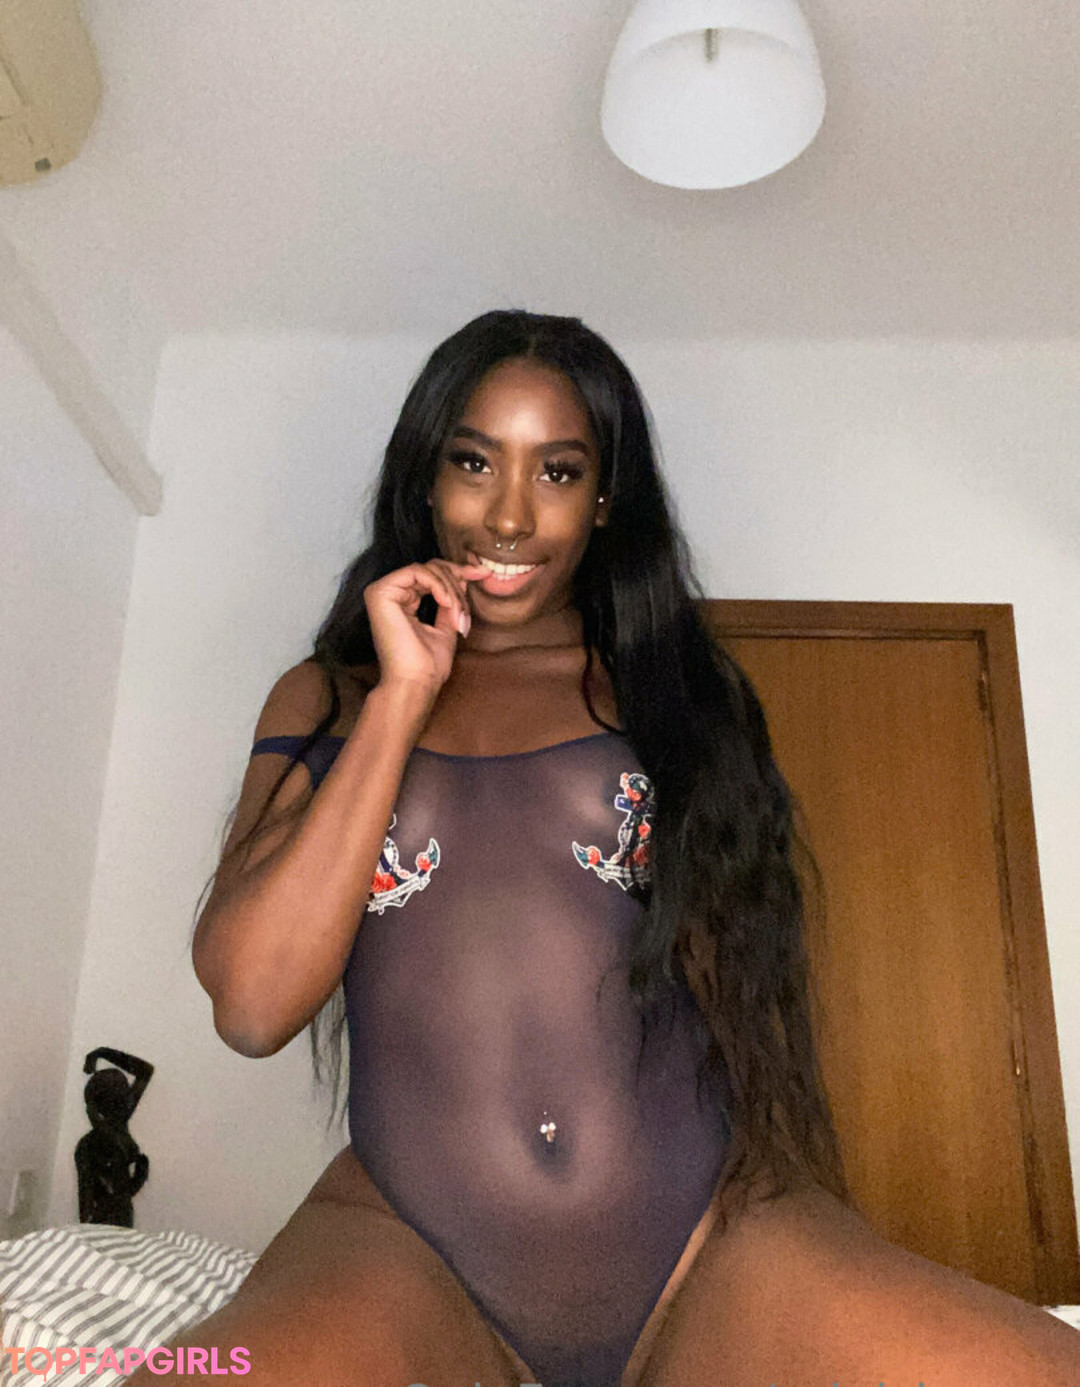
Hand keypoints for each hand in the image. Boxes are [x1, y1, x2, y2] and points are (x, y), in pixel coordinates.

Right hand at [364, 558, 488, 695]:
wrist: (415, 683)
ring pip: (428, 570)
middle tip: (467, 606)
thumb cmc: (428, 665)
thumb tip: (465, 576)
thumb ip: (451, 601)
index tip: (484, 574)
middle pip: (431, 568)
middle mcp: (390, 594)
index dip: (459, 572)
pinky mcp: (380, 592)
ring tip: (458, 614)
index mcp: (402, 601)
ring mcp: (382, 592)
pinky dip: (439, 586)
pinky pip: (417, 572)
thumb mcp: (448, 625)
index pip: (432, 575)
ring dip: (451, 590)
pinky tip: (446, 603)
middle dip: (457, 582)